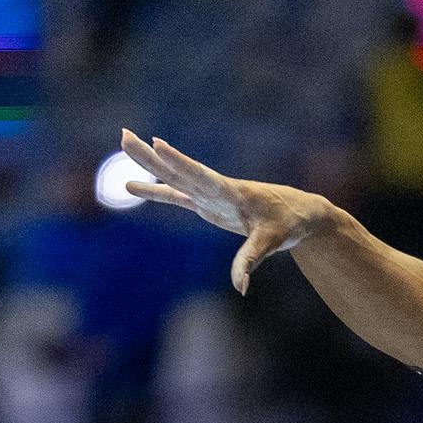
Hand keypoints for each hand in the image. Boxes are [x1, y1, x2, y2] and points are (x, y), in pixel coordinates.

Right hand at [119, 128, 333, 293]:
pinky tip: (131, 187)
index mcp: (231, 192)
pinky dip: (155, 191)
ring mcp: (209, 195)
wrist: (298, 214)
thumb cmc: (287, 224)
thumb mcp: (272, 242)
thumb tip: (240, 287)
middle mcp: (216, 189)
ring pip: (174, 177)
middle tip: (124, 135)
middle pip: (178, 170)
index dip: (180, 162)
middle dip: (151, 155)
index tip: (158, 144)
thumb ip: (251, 261)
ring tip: (124, 143)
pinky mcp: (207, 204)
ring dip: (149, 163)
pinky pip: (176, 196)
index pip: (202, 176)